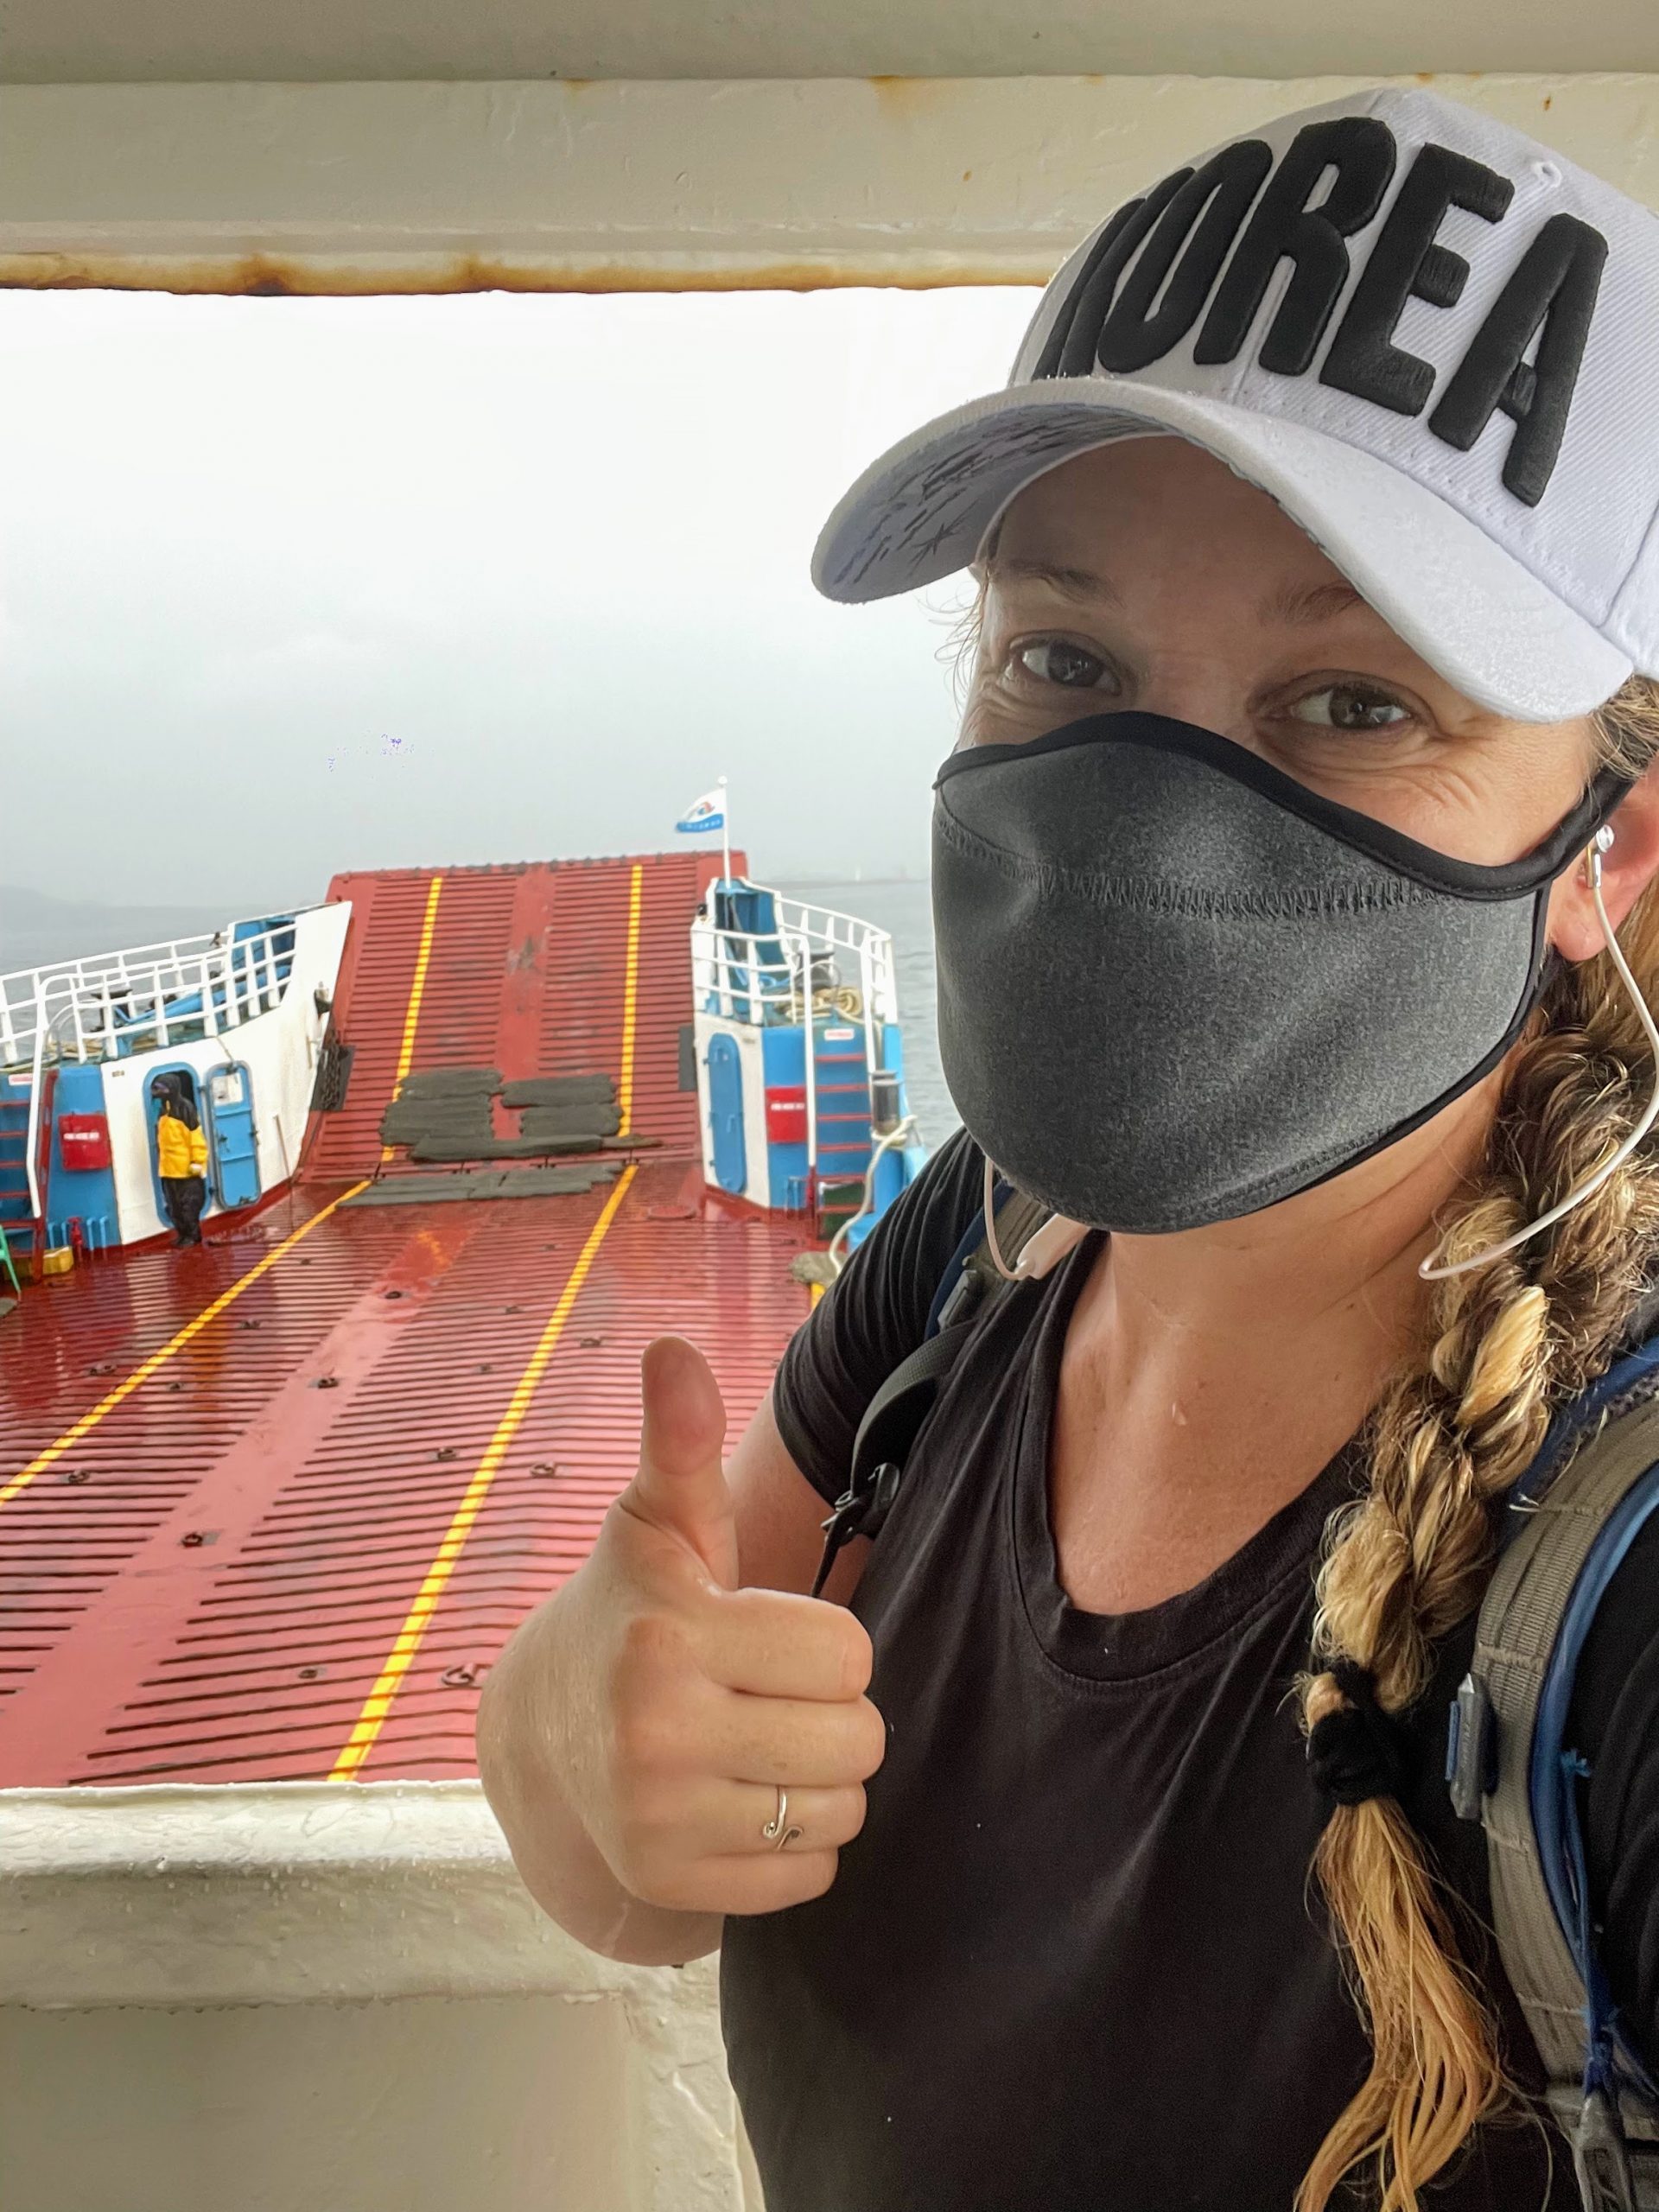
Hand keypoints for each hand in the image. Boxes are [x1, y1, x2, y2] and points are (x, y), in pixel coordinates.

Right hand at [501, 1337, 884, 1917]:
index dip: (826, 1643)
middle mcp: (658, 1733)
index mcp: (670, 1635)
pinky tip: (742, 1799)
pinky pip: (810, 1875)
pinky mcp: (670, 1884)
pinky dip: (795, 1845)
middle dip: (832, 1713)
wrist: (543, 1732)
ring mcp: (660, 1820)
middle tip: (771, 1694)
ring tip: (760, 1743)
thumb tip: (670, 1348)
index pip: (848, 1653)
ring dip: (820, 1781)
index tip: (773, 1635)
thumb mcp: (657, 1524)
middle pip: (858, 1739)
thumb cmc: (633, 1611)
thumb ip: (679, 1442)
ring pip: (842, 1811)